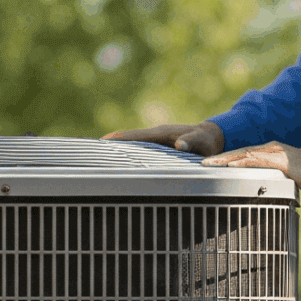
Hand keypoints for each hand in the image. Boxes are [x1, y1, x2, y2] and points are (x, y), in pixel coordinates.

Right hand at [104, 122, 225, 156]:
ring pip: (130, 147)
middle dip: (109, 146)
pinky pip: (137, 153)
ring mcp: (154, 142)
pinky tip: (117, 167)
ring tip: (96, 162)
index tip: (99, 143)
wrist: (211, 137)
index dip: (116, 139)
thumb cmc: (207, 140)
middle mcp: (153, 136)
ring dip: (115, 153)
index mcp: (160, 133)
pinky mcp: (156, 149)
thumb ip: (192, 141)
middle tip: (88, 155)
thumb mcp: (202, 141)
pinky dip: (126, 157)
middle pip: (126, 141)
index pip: (133, 135)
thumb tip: (179, 144)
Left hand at [204, 141, 300, 194]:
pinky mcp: (280, 160)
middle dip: (219, 158)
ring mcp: (275, 152)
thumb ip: (275, 179)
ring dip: (225, 160)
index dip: (226, 159)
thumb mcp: (288, 177)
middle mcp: (271, 149)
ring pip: (244, 154)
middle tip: (201, 163)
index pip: (244, 155)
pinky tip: (230, 166)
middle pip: (239, 152)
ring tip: (209, 165)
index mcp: (271, 152)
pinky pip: (257, 161)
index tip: (211, 165)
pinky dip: (242, 163)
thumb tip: (265, 189)